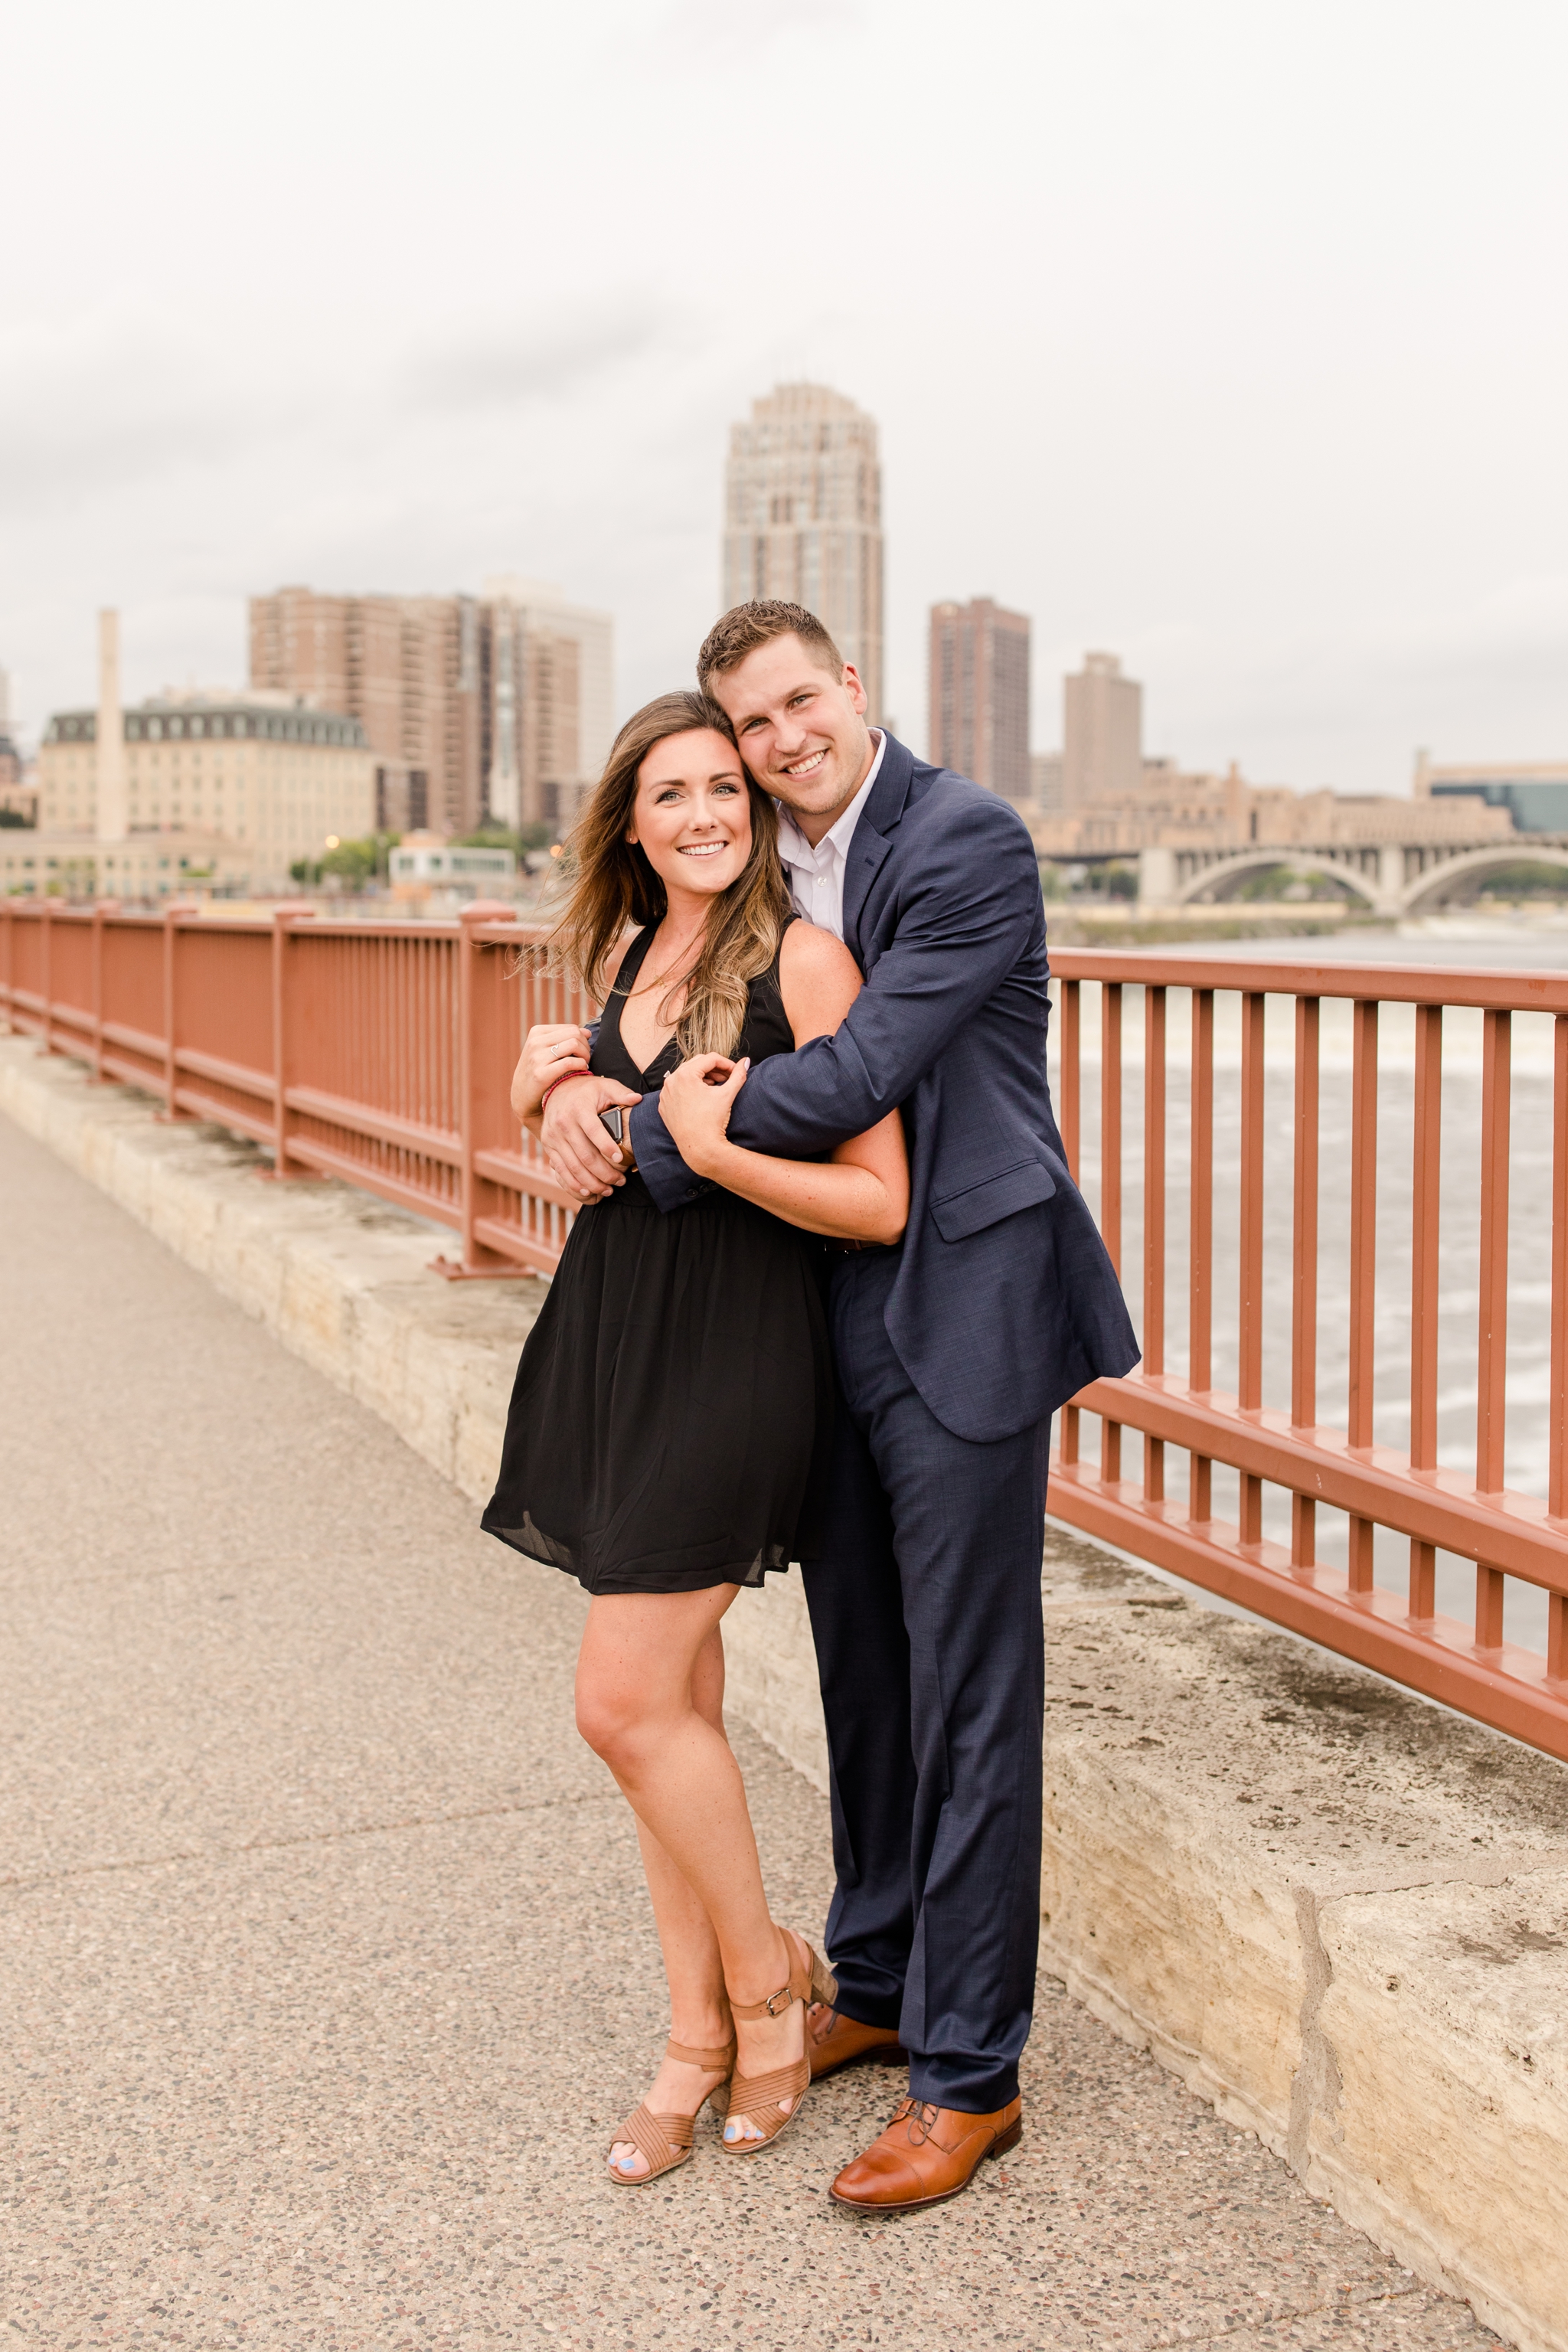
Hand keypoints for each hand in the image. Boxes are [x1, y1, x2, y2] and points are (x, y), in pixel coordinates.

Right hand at [511, 1023, 593, 1123]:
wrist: (521, 1097)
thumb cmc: (539, 1072)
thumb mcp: (546, 1050)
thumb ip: (565, 1040)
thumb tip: (587, 1032)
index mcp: (537, 1032)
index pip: (571, 1028)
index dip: (583, 1039)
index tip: (583, 1052)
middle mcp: (535, 1042)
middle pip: (574, 1034)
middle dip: (586, 1047)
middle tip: (586, 1059)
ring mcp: (537, 1058)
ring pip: (574, 1045)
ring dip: (585, 1055)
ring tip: (584, 1064)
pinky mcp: (541, 1074)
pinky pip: (570, 1062)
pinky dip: (581, 1065)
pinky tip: (581, 1070)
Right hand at [540, 1071, 641, 1201]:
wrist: (557, 1089)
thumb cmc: (588, 1090)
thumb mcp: (605, 1086)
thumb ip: (622, 1093)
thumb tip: (637, 1100)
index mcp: (579, 1109)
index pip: (594, 1131)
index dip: (607, 1147)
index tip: (621, 1158)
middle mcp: (563, 1124)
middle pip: (584, 1155)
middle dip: (604, 1172)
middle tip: (620, 1181)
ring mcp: (553, 1137)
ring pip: (573, 1167)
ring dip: (591, 1183)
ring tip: (609, 1190)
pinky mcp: (548, 1146)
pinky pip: (560, 1170)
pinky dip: (574, 1183)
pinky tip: (588, 1191)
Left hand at [657, 1054, 748, 1178]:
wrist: (700, 1148)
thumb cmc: (712, 1121)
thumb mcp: (727, 1094)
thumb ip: (738, 1075)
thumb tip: (746, 1062)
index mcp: (686, 1074)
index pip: (710, 1059)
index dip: (726, 1063)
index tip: (735, 1072)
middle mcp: (672, 1081)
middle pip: (696, 1064)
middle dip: (713, 1069)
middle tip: (726, 1079)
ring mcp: (665, 1094)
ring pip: (685, 1076)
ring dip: (701, 1078)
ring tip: (714, 1088)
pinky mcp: (664, 1105)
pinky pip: (677, 1090)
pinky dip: (689, 1090)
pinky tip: (701, 1100)